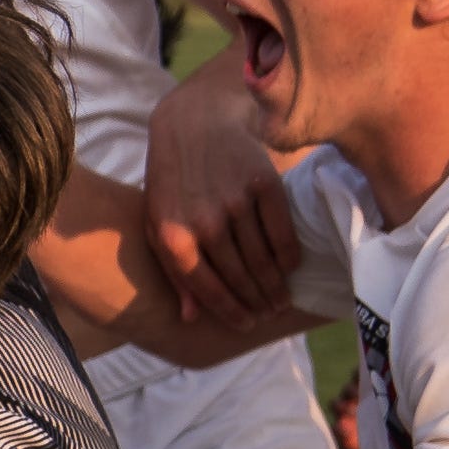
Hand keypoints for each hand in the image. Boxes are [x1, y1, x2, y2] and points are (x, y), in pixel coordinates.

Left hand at [143, 58, 305, 319]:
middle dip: (256, 302)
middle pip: (238, 276)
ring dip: (275, 286)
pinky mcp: (263, 183)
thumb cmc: (172, 182)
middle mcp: (204, 221)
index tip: (246, 324)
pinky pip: (282, 232)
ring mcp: (235, 201)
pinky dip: (289, 256)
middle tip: (268, 315)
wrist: (193, 124)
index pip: (206, 287)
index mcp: (172, 234)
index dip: (229, 311)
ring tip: (281, 301)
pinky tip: (291, 269)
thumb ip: (173, 270)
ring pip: (262, 259)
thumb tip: (191, 317)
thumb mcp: (157, 223)